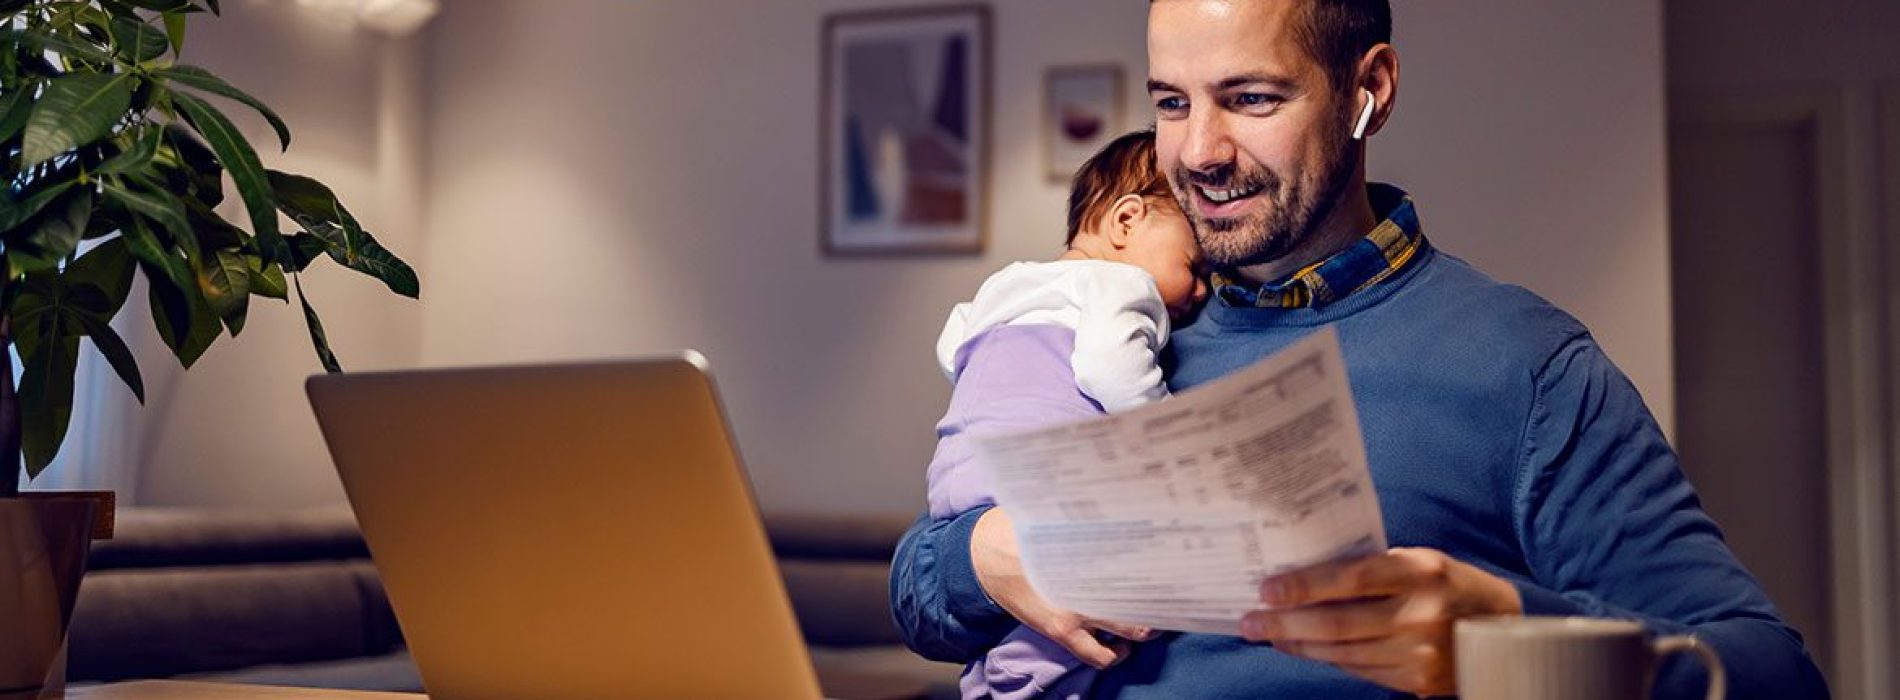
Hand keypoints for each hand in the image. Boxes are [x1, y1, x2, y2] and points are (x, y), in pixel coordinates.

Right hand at [971, 508, 1157, 667]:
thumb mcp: (1060, 518)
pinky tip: (1122, 646)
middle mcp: (1090, 581)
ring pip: (1134, 629)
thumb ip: (1092, 523)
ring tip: (1152, 622)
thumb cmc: (1025, 529)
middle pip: (1147, 594)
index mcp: (1092, 549)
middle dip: (1164, 599)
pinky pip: (1099, 655)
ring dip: (1147, 626)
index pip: (1145, 560)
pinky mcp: (1063, 630)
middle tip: (1173, 596)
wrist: (986, 555)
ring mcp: (1078, 610)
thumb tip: (1126, 507)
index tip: (1179, 565)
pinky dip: (1115, 654)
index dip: (1167, 566)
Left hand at [1239, 548, 1522, 695]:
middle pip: (1338, 624)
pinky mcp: (1417, 681)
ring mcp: (1419, 654)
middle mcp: (1420, 615)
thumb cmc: (1449, 585)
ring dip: (1299, 645)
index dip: (1305, 585)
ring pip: (1342, 652)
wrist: (1503, 630)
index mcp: (1421, 572)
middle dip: (1286, 624)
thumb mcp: (1420, 560)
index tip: (1267, 589)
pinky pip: (1359, 670)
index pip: (1352, 579)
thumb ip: (1372, 566)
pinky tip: (1305, 649)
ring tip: (1268, 635)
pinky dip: (1328, 659)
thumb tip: (1306, 574)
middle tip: (1249, 622)